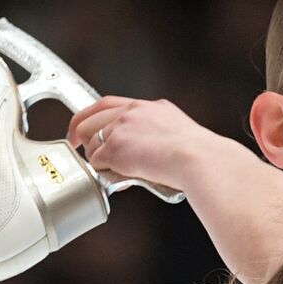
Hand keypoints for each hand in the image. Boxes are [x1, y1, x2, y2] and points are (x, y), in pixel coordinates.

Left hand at [66, 96, 215, 194]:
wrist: (198, 159)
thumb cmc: (198, 155)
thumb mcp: (178, 132)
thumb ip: (158, 134)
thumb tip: (149, 150)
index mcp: (148, 107)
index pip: (108, 104)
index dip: (90, 116)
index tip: (83, 127)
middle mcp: (131, 112)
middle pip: (90, 120)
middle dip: (84, 139)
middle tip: (87, 154)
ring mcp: (120, 128)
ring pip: (91, 144)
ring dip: (99, 160)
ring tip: (117, 172)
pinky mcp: (114, 147)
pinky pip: (97, 163)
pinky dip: (105, 174)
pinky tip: (122, 179)